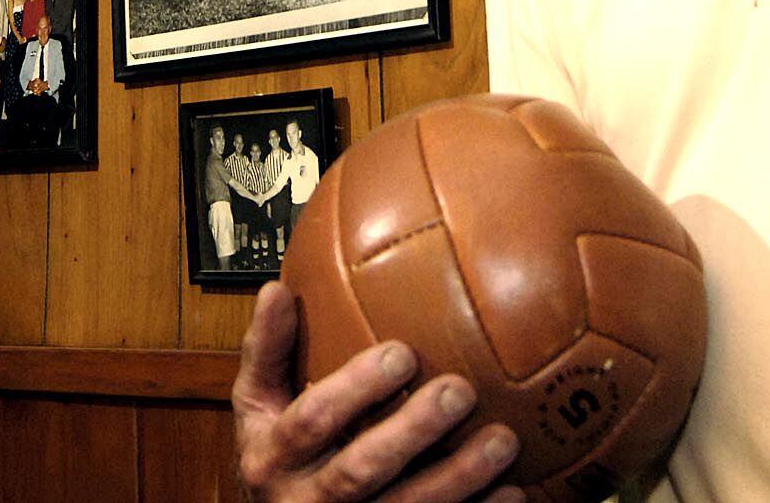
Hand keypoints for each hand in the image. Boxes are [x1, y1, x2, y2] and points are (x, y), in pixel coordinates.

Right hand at [233, 282, 520, 502]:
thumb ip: (266, 351)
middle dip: (412, 432)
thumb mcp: (256, 407)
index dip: (355, 388)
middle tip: (459, 391)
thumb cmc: (277, 457)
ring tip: (502, 440)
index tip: (401, 353)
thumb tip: (277, 289)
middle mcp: (305, 502)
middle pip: (360, 471)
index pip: (311, 420)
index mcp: (272, 457)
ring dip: (457, 478)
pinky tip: (513, 492)